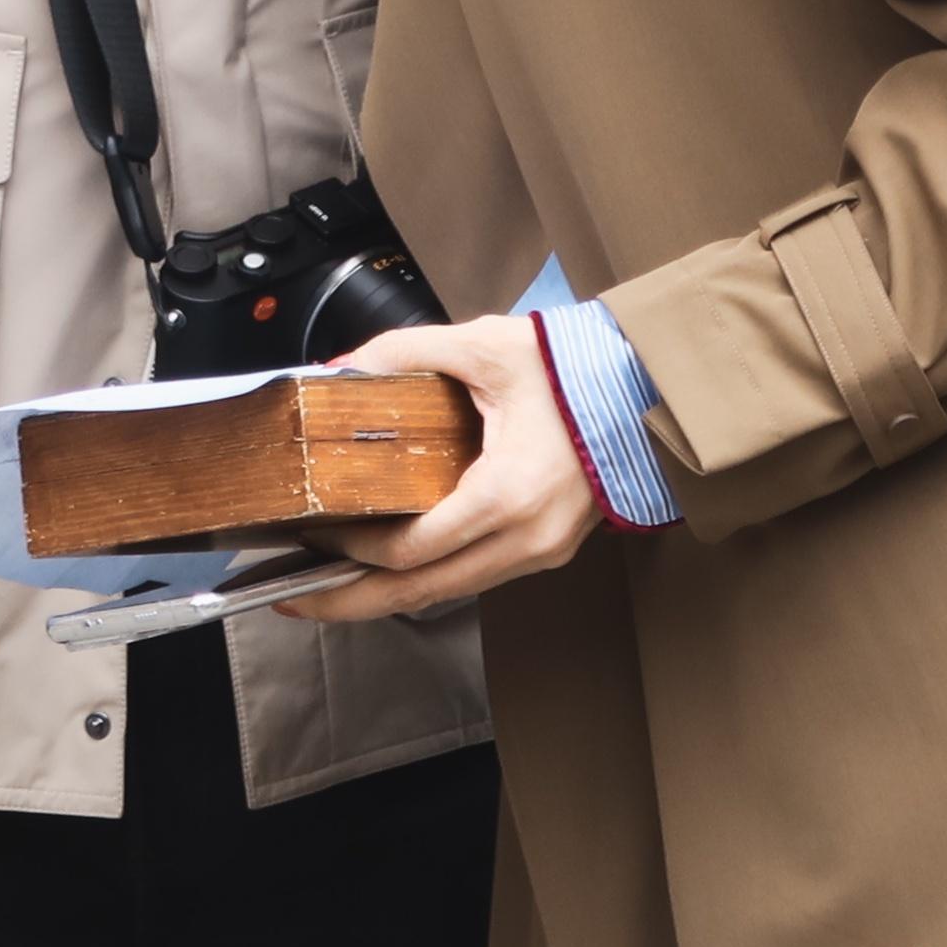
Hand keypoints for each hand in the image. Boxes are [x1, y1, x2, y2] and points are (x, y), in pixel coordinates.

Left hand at [281, 316, 603, 625]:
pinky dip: (431, 574)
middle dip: (354, 601)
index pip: (412, 548)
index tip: (312, 534)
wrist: (649, 384)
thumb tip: (340, 370)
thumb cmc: (576, 368)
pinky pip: (477, 574)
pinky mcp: (548, 548)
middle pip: (422, 592)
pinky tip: (395, 564)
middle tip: (297, 601)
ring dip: (391, 592)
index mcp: (508, 494)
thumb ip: (406, 353)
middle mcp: (526, 538)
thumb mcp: (483, 346)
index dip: (353, 550)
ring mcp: (541, 550)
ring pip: (450, 592)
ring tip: (334, 586)